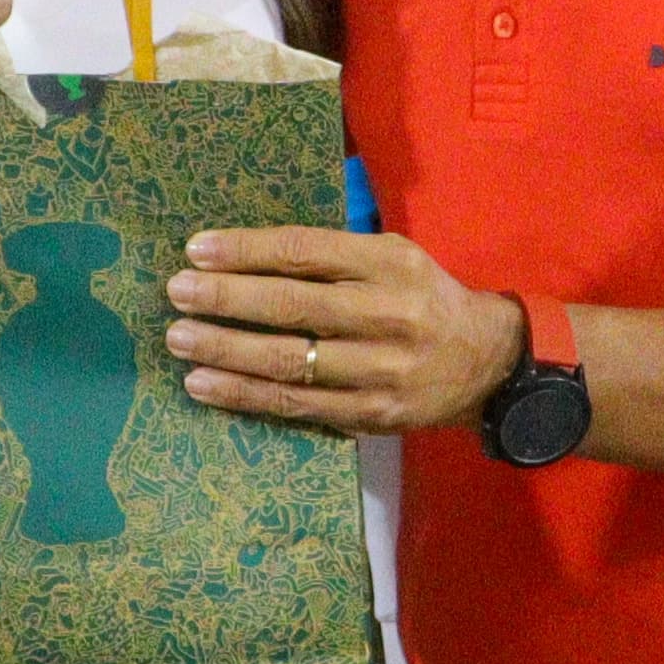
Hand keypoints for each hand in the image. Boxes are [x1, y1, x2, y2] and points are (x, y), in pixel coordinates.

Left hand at [166, 227, 528, 436]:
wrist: (486, 363)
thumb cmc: (422, 298)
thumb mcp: (393, 257)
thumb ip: (333, 255)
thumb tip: (243, 254)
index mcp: (390, 265)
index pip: (306, 252)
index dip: (247, 250)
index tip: (197, 249)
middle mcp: (388, 316)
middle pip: (294, 306)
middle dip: (227, 299)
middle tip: (178, 292)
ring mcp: (380, 371)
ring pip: (290, 361)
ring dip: (226, 351)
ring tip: (179, 338)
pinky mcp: (371, 414)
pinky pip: (296, 405)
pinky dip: (245, 395)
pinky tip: (205, 383)